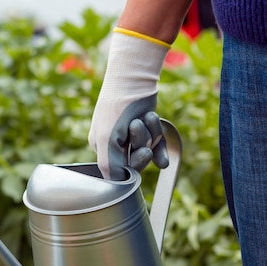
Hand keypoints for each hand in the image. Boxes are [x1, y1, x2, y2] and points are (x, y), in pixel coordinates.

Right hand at [89, 29, 170, 179]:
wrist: (134, 77)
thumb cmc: (117, 108)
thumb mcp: (108, 140)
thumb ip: (109, 166)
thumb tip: (116, 187)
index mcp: (101, 146)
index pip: (118, 170)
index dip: (133, 165)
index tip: (142, 152)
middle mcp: (115, 142)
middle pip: (135, 160)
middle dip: (143, 145)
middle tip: (138, 127)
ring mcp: (131, 134)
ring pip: (147, 149)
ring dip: (152, 135)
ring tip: (146, 117)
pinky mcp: (146, 126)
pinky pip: (156, 145)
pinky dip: (161, 146)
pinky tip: (165, 153)